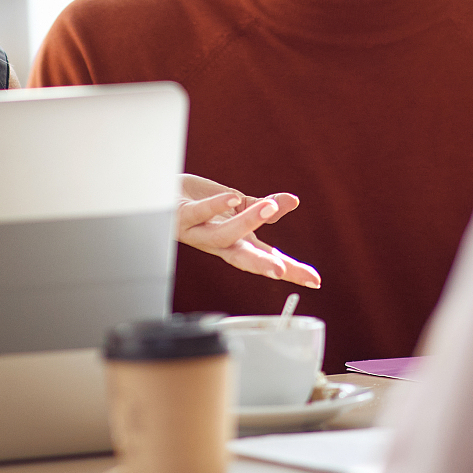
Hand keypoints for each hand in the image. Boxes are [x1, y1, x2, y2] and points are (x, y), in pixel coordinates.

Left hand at [177, 174, 321, 288]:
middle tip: (282, 270)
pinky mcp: (181, 216)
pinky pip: (199, 213)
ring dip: (248, 222)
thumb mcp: (235, 203)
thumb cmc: (197, 201)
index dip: (291, 270)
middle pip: (244, 259)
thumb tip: (291, 203)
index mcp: (235, 241)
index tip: (314, 280)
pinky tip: (232, 198)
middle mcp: (218, 242)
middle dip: (264, 266)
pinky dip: (216, 207)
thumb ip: (261, 207)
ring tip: (267, 207)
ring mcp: (198, 232)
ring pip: (223, 236)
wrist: (158, 191)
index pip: (268, 258)